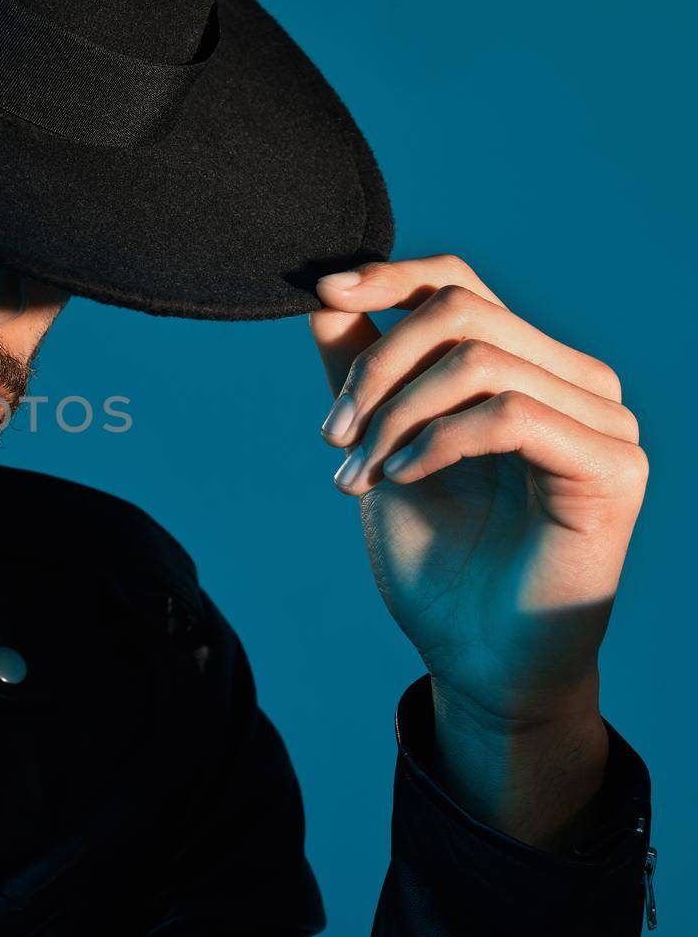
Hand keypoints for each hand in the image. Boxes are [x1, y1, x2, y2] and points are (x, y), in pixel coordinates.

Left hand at [309, 255, 648, 845]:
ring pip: (479, 360)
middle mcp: (573, 382)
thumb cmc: (437, 561)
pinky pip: (510, 415)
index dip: (390, 277)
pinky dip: (436, 441)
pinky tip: (401, 479)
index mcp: (522, 369)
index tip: (324, 292)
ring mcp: (602, 422)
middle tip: (333, 437)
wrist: (473, 659)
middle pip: (461, 313)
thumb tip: (325, 293)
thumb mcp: (382, 448)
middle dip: (375, 367)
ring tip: (356, 474)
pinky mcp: (612, 468)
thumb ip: (363, 371)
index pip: (460, 285)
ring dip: (394, 414)